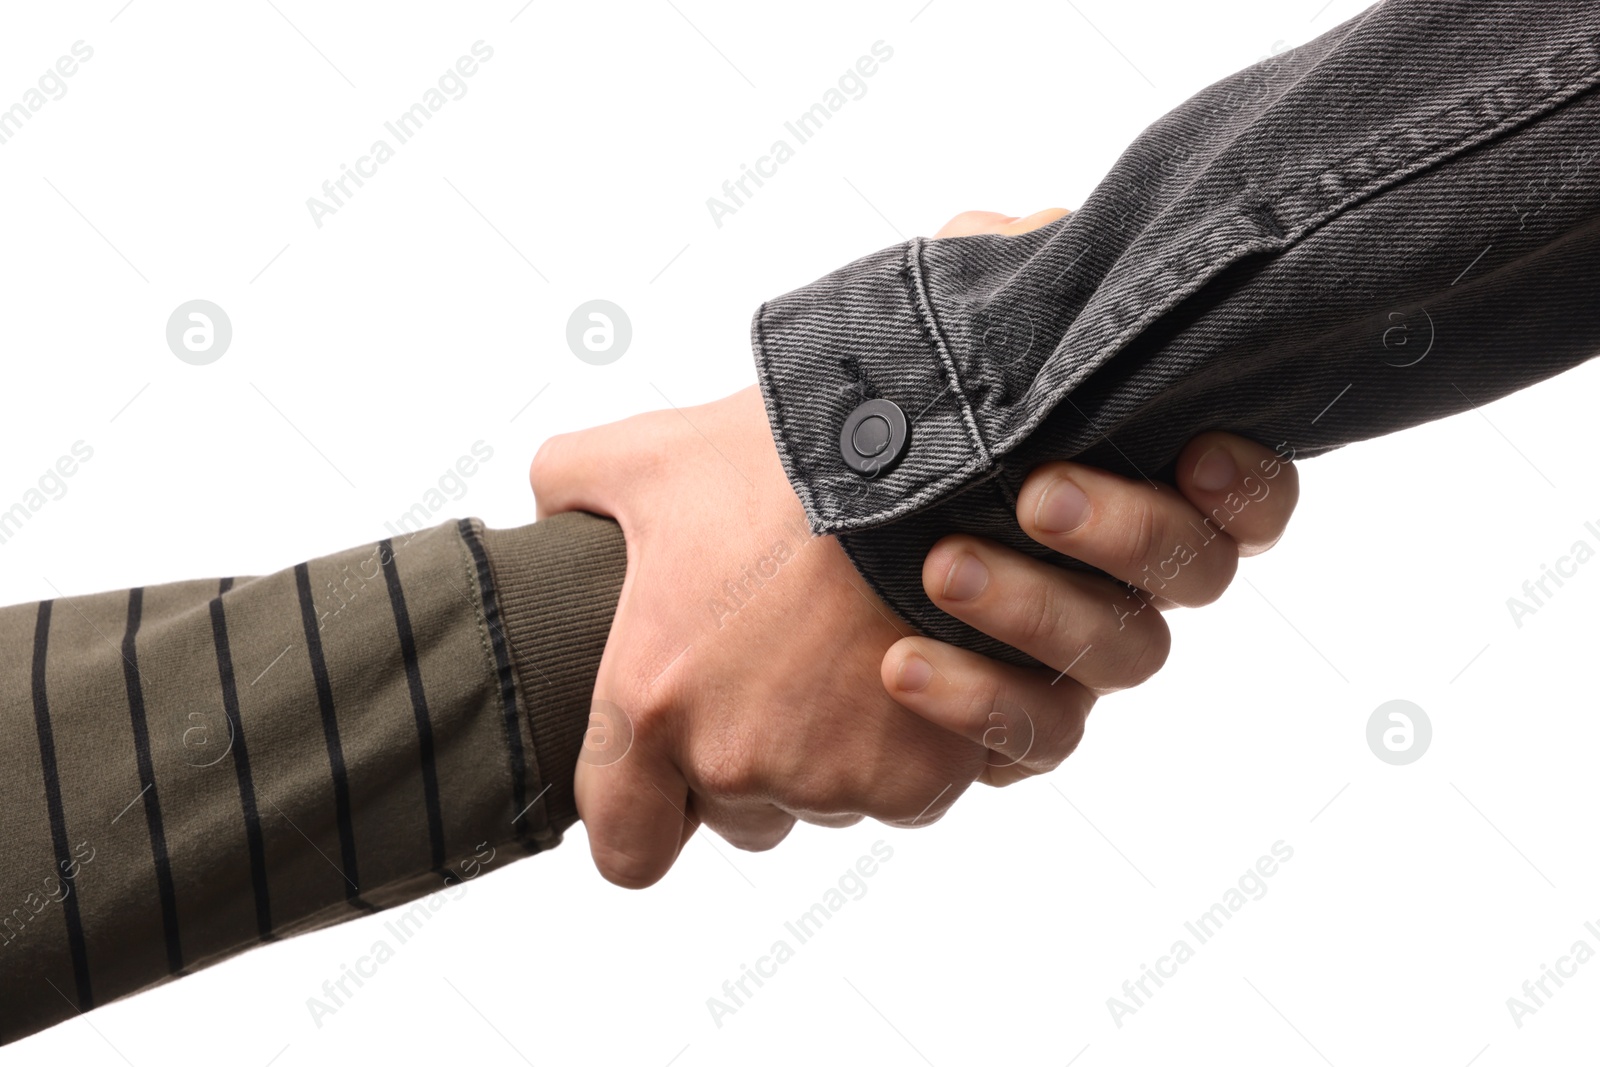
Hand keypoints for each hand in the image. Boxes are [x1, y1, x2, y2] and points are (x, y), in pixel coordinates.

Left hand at [531, 387, 987, 886]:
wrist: (928, 448)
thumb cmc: (786, 451)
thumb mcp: (649, 452)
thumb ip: (568, 483)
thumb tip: (546, 514)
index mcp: (651, 701)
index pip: (626, 847)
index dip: (647, 815)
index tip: (671, 774)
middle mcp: (736, 760)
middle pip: (739, 814)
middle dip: (756, 760)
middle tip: (785, 662)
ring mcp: (834, 777)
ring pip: (827, 803)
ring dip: (835, 751)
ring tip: (852, 647)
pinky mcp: (920, 774)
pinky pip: (905, 792)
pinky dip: (909, 746)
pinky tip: (907, 661)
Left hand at [878, 209, 1300, 785]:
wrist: (794, 520)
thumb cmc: (893, 416)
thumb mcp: (938, 328)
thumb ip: (1001, 275)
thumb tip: (1042, 232)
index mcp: (1142, 476)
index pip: (1247, 494)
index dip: (1245, 483)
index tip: (1193, 453)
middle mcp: (1131, 571)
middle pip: (1196, 572)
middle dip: (1128, 532)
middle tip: (1037, 495)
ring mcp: (1082, 650)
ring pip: (1124, 655)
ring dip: (1037, 611)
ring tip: (939, 568)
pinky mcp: (1021, 719)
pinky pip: (1038, 736)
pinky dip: (976, 704)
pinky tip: (900, 664)